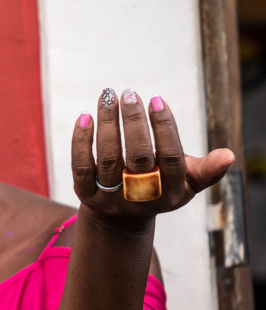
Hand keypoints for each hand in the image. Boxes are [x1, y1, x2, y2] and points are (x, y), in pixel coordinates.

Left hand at [72, 90, 233, 221]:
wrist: (122, 216)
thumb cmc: (161, 185)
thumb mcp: (186, 182)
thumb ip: (206, 170)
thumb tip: (229, 156)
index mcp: (170, 193)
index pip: (170, 157)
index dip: (164, 127)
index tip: (156, 100)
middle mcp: (140, 197)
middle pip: (137, 156)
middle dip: (133, 122)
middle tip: (130, 93)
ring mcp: (111, 198)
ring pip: (107, 157)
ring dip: (107, 123)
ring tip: (109, 96)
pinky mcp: (86, 195)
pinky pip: (80, 165)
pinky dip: (81, 140)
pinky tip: (86, 116)